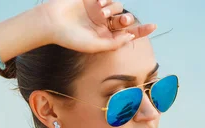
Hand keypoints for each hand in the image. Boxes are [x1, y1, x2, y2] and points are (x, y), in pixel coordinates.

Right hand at [41, 0, 156, 52]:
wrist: (51, 22)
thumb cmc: (71, 38)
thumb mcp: (94, 46)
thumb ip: (114, 43)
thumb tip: (130, 37)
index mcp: (106, 37)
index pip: (128, 34)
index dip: (141, 30)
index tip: (153, 26)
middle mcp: (104, 24)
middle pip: (125, 20)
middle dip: (127, 19)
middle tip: (123, 21)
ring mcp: (98, 11)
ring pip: (117, 7)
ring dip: (113, 9)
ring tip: (101, 13)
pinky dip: (106, 0)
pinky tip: (97, 4)